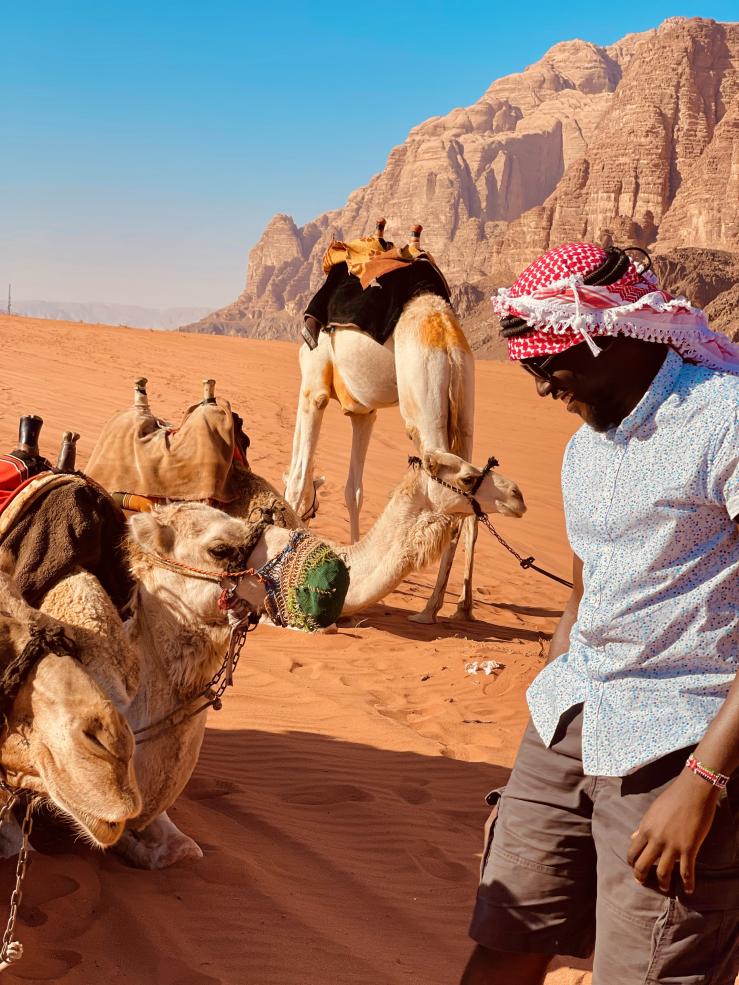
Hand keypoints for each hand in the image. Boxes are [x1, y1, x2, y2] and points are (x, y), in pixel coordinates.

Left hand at [627, 769, 720, 893]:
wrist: (693, 791)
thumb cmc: (672, 798)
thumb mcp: (652, 811)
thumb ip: (643, 827)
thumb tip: (633, 837)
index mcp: (645, 829)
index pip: (633, 851)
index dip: (632, 862)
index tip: (634, 868)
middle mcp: (656, 840)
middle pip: (643, 865)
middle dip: (641, 876)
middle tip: (643, 883)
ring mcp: (672, 846)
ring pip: (662, 872)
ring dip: (663, 883)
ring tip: (664, 888)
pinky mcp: (689, 849)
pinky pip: (686, 871)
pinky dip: (688, 883)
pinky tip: (689, 890)